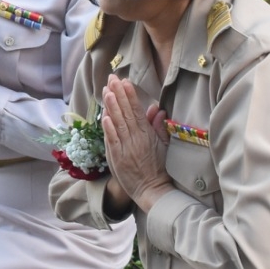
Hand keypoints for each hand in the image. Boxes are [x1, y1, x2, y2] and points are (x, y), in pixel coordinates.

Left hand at [99, 76, 170, 210]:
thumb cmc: (158, 168)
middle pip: (126, 113)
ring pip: (118, 123)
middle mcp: (137, 139)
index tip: (125, 81)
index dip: (131, 95)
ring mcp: (127, 148)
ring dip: (112, 106)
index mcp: (148, 134)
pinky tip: (105, 116)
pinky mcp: (118, 158)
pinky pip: (113, 140)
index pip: (137, 111)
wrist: (152, 190)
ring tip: (106, 91)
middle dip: (118, 94)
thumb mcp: (163, 145)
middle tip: (112, 78)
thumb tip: (157, 109)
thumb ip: (158, 127)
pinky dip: (109, 128)